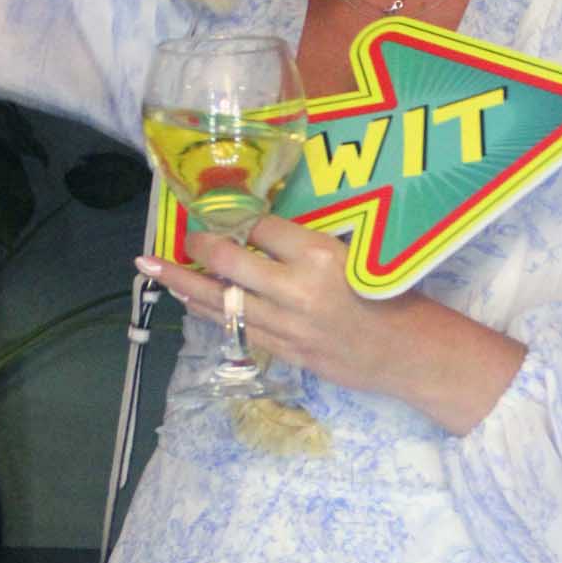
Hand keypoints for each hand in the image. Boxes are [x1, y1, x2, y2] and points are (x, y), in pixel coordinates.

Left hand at [136, 215, 522, 433]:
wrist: (407, 351)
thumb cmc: (388, 295)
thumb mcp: (355, 254)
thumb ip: (309, 245)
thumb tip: (260, 229)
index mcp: (320, 256)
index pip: (261, 227)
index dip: (237, 218)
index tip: (221, 210)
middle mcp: (298, 290)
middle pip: (229, 263)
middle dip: (198, 246)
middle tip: (180, 235)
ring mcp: (288, 325)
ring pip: (222, 301)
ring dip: (184, 283)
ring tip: (154, 269)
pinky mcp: (286, 350)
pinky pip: (235, 328)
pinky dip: (207, 312)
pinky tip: (188, 300)